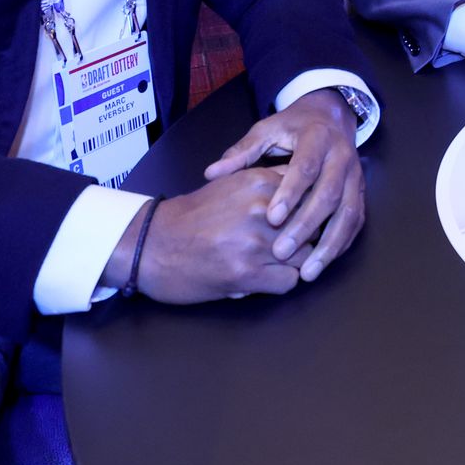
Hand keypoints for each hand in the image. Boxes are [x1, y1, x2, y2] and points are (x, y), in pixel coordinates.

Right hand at [117, 166, 303, 301]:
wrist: (151, 244)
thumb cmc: (191, 217)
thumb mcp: (230, 185)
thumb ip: (267, 187)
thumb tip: (305, 195)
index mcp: (259, 181)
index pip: (309, 193)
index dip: (309, 209)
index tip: (304, 218)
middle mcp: (262, 208)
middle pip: (312, 225)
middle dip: (305, 237)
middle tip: (290, 246)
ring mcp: (256, 242)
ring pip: (305, 255)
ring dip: (294, 262)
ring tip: (275, 263)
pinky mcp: (247, 273)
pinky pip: (289, 281)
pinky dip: (280, 282)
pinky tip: (263, 278)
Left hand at [203, 90, 364, 282]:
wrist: (330, 116)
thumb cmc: (292, 128)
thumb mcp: (266, 131)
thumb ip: (241, 152)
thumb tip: (211, 173)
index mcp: (317, 138)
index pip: (305, 168)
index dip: (289, 194)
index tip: (270, 218)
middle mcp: (342, 157)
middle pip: (329, 194)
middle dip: (306, 225)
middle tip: (281, 251)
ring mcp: (355, 177)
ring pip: (348, 213)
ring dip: (329, 245)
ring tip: (308, 272)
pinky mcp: (360, 194)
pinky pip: (356, 222)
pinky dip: (341, 245)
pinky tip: (323, 263)